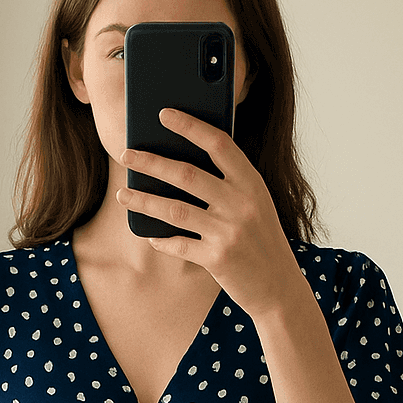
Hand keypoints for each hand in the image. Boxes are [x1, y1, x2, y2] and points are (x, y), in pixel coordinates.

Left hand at [115, 109, 308, 321]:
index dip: (191, 126)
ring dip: (144, 200)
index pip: (219, 144)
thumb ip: (229, 184)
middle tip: (126, 154)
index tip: (164, 114)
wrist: (279, 287)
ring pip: (175, 210)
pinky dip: (162, 240)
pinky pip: (179, 245)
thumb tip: (180, 165)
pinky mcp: (218, 259)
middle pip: (188, 175)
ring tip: (123, 195)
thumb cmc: (262, 240)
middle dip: (152, 162)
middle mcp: (242, 204)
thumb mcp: (256, 204)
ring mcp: (229, 232)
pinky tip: (151, 236)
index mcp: (252, 184)